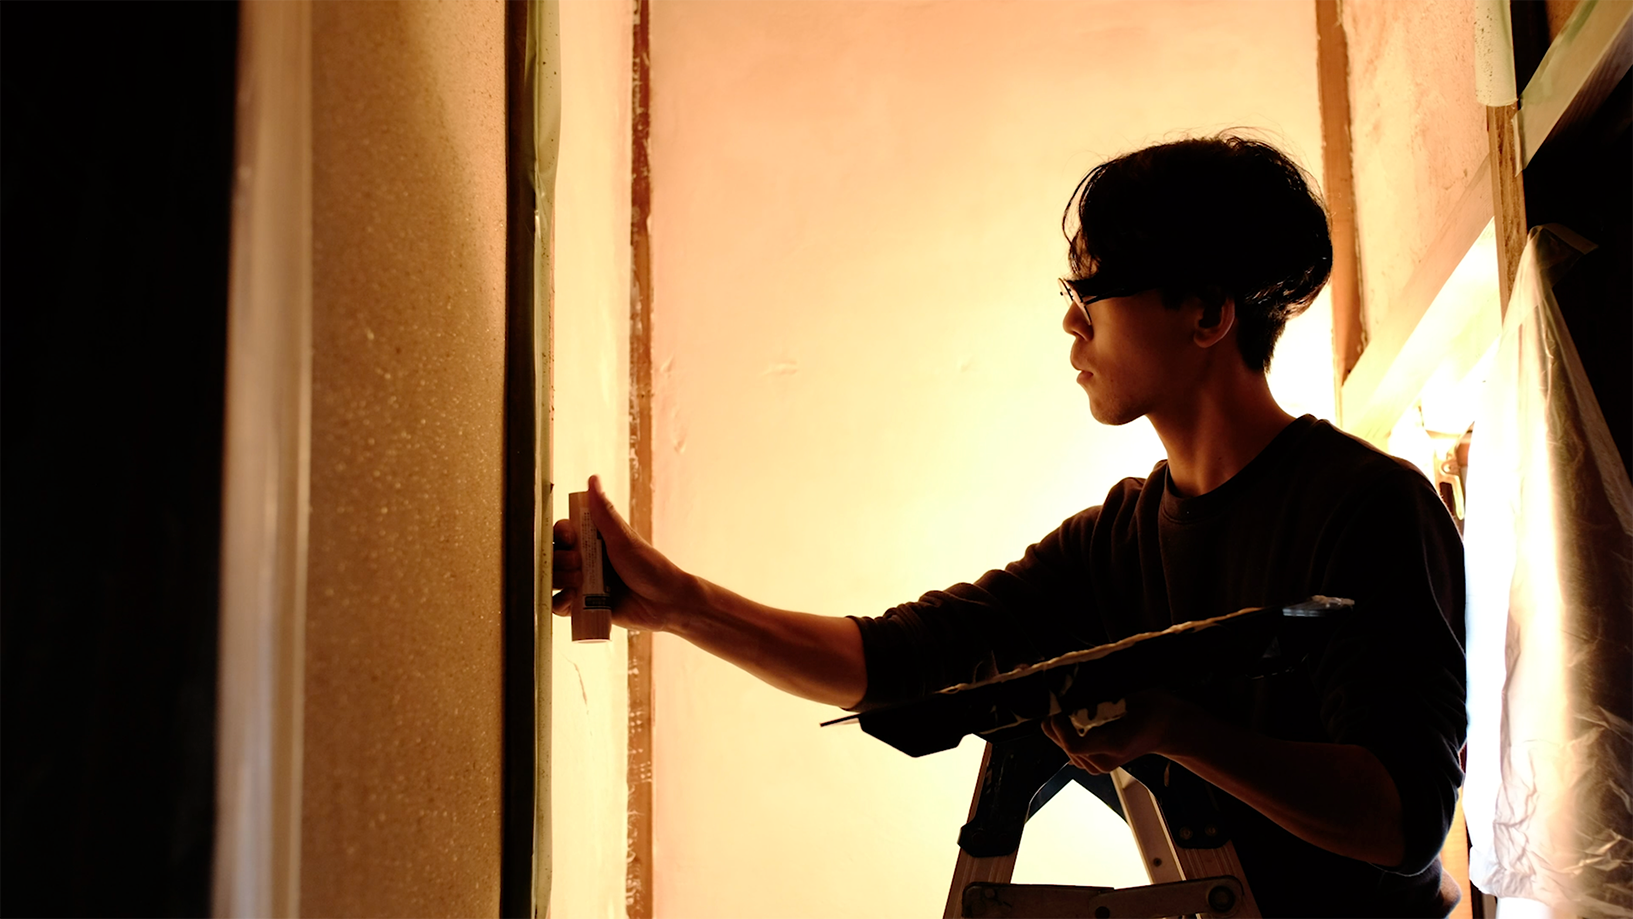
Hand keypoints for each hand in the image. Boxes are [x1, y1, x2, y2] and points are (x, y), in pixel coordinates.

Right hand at [550, 475, 697, 632]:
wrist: (665, 603)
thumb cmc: (649, 566)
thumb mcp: (623, 538)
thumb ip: (604, 512)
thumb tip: (593, 478)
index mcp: (593, 540)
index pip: (562, 533)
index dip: (560, 535)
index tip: (570, 538)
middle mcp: (585, 560)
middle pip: (553, 556)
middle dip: (559, 559)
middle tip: (578, 564)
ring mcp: (583, 583)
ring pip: (553, 579)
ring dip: (559, 579)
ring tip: (579, 582)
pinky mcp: (584, 607)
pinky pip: (560, 605)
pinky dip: (560, 602)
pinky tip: (573, 599)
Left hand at [1039, 690, 1198, 773]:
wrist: (1166, 727)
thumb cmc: (1152, 707)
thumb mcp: (1132, 693)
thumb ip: (1102, 693)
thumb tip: (1074, 685)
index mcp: (1115, 744)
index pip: (1074, 744)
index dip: (1060, 725)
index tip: (1058, 705)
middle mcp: (1104, 760)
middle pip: (1064, 745)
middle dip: (1058, 722)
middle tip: (1062, 701)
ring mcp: (1098, 765)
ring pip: (1063, 747)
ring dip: (1062, 728)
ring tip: (1071, 710)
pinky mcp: (1093, 764)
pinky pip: (1069, 749)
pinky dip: (1068, 733)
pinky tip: (1077, 721)